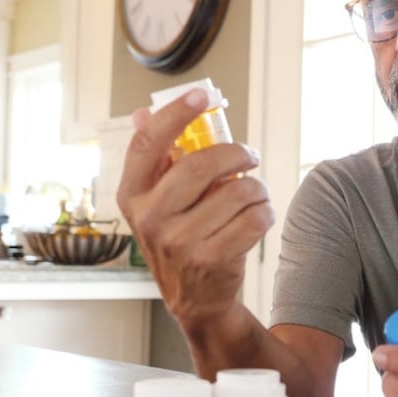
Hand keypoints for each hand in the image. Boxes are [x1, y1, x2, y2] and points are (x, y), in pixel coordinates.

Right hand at [116, 88, 273, 328]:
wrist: (195, 300)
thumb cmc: (180, 239)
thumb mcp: (158, 202)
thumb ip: (157, 161)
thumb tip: (143, 113)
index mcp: (133, 196)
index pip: (148, 144)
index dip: (175, 115)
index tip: (201, 96)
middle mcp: (149, 218)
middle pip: (201, 163)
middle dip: (237, 153)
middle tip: (249, 155)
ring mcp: (178, 241)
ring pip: (237, 191)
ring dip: (256, 187)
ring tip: (253, 194)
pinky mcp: (210, 259)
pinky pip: (254, 217)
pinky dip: (265, 211)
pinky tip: (257, 216)